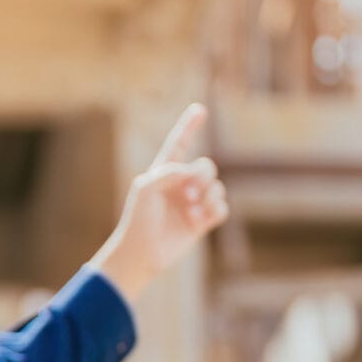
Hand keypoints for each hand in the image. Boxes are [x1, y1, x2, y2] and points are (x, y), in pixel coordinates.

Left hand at [90, 103, 230, 299]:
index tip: (200, 110)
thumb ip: (168, 172)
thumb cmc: (139, 218)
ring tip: (191, 209)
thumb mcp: (146, 188)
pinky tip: (197, 220)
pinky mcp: (202, 222)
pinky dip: (213, 211)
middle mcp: (182, 184)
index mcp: (165, 172)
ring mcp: (194, 203)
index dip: (189, 126)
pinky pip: (222, 208)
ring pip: (218, 187)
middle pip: (207, 166)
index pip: (180, 144)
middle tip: (188, 193)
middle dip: (202, 176)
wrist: (142, 251)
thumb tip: (192, 172)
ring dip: (208, 196)